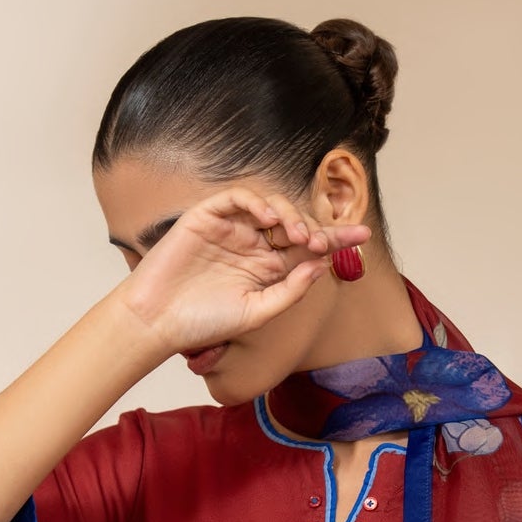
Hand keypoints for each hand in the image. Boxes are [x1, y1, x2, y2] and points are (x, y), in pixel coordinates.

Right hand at [116, 184, 369, 355]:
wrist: (158, 321)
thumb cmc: (204, 323)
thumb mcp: (257, 312)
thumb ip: (290, 290)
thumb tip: (321, 265)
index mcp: (268, 269)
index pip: (308, 248)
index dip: (336, 239)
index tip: (363, 236)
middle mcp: (253, 245)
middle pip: (294, 223)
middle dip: (313, 227)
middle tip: (315, 242)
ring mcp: (231, 229)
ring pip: (270, 205)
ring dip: (288, 214)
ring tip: (294, 234)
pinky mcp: (207, 216)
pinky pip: (237, 198)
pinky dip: (256, 201)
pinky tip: (267, 218)